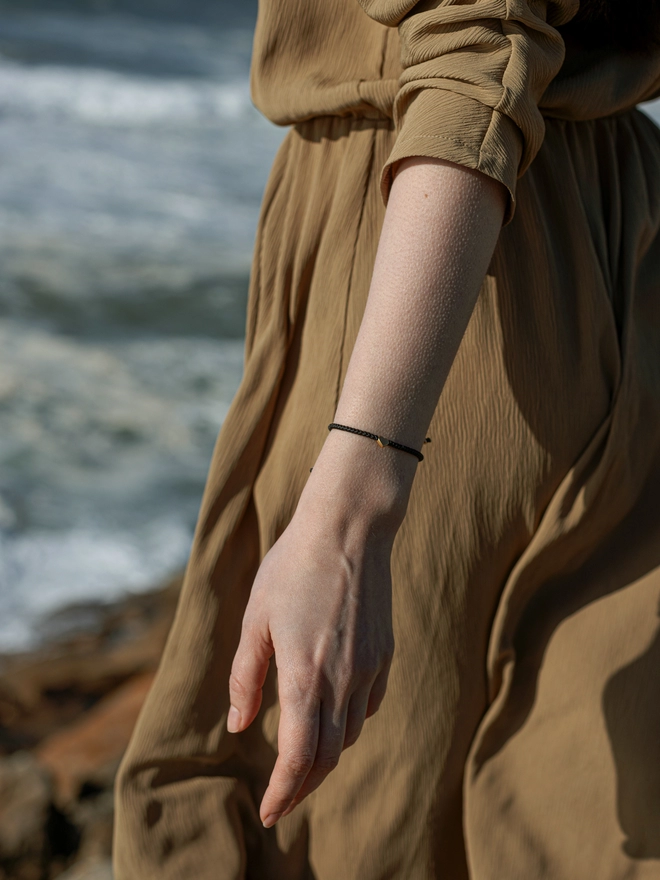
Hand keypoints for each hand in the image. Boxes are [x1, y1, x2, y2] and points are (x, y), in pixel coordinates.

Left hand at [227, 432, 413, 827]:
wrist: (348, 529)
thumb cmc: (292, 568)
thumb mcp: (255, 619)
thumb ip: (246, 677)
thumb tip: (240, 725)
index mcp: (304, 676)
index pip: (299, 758)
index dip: (284, 792)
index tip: (270, 810)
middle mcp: (342, 681)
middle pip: (327, 757)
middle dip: (303, 786)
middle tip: (282, 797)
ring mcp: (369, 669)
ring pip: (349, 734)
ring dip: (324, 754)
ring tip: (301, 756)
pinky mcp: (384, 654)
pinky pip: (367, 706)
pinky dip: (347, 723)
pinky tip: (331, 712)